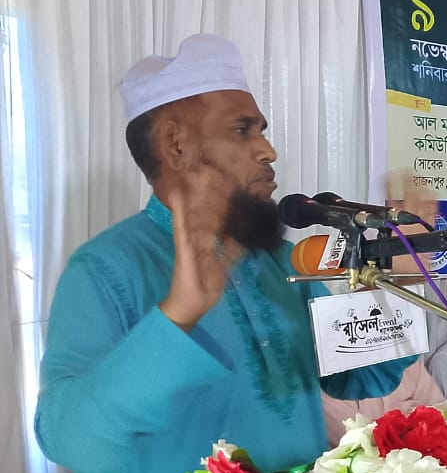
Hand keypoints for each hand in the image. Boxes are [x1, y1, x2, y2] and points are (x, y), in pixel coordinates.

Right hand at [159, 166, 241, 330]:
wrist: (191, 304)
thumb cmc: (205, 286)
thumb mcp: (226, 263)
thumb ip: (233, 249)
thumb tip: (243, 237)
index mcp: (207, 239)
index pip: (215, 214)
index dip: (220, 198)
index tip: (225, 181)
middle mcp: (196, 236)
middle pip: (202, 208)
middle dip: (207, 190)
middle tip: (209, 168)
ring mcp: (188, 240)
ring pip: (192, 211)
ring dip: (193, 193)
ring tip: (195, 172)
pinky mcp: (183, 247)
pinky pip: (181, 226)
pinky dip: (179, 210)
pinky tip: (177, 195)